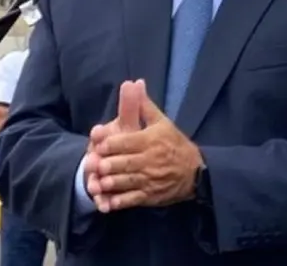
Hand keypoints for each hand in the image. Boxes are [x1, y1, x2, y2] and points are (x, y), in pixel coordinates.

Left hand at [92, 81, 202, 210]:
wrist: (195, 172)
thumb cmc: (174, 143)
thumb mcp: (161, 122)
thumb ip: (143, 105)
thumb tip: (135, 83)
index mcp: (150, 141)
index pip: (128, 142)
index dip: (111, 144)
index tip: (97, 144)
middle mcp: (150, 161)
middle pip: (125, 163)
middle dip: (108, 165)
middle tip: (92, 165)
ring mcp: (150, 180)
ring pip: (128, 182)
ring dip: (112, 183)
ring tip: (96, 183)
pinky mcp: (150, 196)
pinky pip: (133, 200)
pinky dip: (119, 202)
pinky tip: (106, 203)